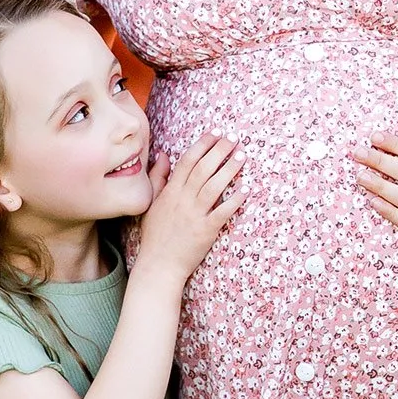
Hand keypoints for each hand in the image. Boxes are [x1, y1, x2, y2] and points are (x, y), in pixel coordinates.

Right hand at [129, 136, 243, 282]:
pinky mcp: (206, 231)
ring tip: (242, 156)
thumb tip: (164, 155)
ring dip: (229, 170)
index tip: (216, 133)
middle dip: (220, 150)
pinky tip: (246, 190)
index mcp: (170, 192)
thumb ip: (157, 178)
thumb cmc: (155, 235)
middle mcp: (183, 200)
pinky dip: (234, 201)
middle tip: (234, 138)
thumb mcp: (151, 203)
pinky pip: (222, 213)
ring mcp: (194, 215)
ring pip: (214, 186)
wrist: (159, 265)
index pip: (187, 161)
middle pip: (203, 169)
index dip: (203, 144)